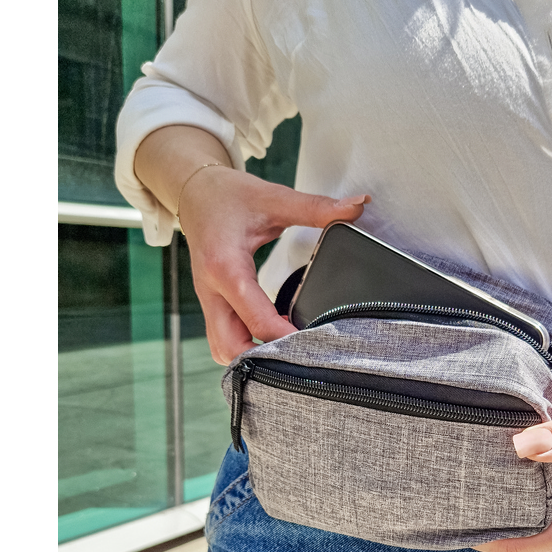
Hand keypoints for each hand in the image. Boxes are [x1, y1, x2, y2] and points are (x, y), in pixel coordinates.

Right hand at [179, 165, 369, 363]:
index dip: (287, 339)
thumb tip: (356, 206)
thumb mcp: (275, 198)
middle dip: (265, 359)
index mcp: (225, 267)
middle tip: (301, 351)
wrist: (195, 192)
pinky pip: (223, 340)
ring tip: (287, 347)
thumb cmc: (229, 196)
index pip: (257, 320)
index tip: (318, 343)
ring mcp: (208, 301)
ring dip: (252, 357)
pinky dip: (245, 347)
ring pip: (222, 349)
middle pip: (230, 348)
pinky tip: (271, 338)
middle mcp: (211, 290)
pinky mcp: (212, 305)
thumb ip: (316, 207)